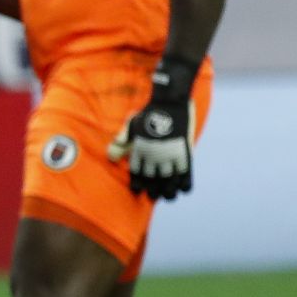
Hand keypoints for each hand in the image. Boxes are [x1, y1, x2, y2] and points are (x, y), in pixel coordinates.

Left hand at [109, 58, 198, 199]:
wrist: (170, 101)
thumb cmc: (150, 112)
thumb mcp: (132, 125)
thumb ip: (123, 140)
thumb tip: (111, 157)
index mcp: (139, 150)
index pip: (137, 173)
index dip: (138, 183)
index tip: (139, 189)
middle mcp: (153, 155)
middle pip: (152, 180)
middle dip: (153, 189)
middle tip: (154, 194)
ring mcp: (169, 154)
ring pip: (168, 180)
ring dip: (168, 190)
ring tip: (168, 195)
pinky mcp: (184, 152)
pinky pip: (185, 173)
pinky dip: (184, 183)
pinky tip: (183, 188)